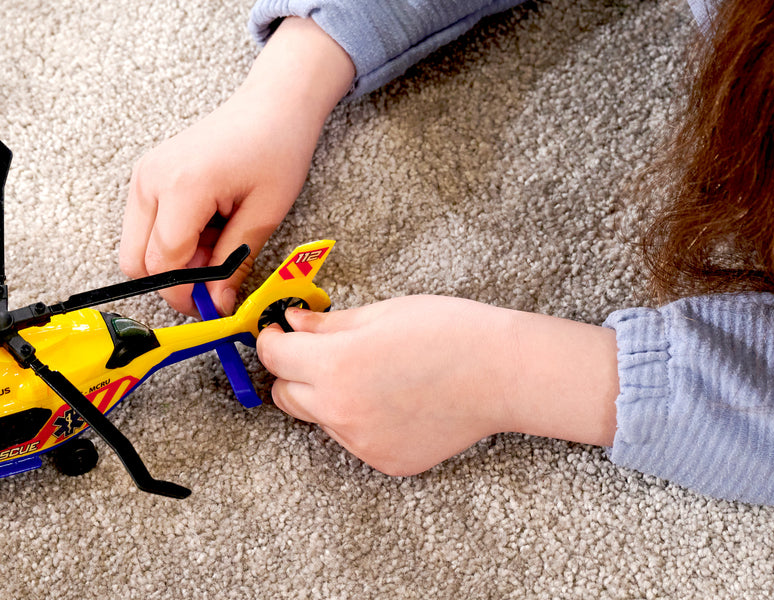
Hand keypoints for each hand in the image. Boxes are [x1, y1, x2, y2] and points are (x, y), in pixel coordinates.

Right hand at [120, 18, 355, 316]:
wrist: (271, 105)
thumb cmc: (276, 149)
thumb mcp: (264, 214)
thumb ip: (234, 264)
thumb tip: (215, 307)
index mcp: (183, 186)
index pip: (165, 263)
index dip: (187, 293)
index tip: (214, 306)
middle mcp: (151, 179)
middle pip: (137, 261)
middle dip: (174, 281)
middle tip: (216, 278)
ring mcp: (143, 175)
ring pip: (136, 247)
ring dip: (171, 261)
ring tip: (216, 244)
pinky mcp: (145, 175)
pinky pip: (143, 227)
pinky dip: (169, 241)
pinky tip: (205, 228)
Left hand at [257, 297, 618, 474]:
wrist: (501, 373)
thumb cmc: (445, 330)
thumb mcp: (379, 313)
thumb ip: (328, 324)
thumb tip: (292, 323)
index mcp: (334, 365)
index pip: (273, 356)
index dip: (272, 339)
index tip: (279, 330)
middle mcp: (341, 410)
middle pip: (285, 394)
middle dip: (293, 370)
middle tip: (317, 350)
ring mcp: (363, 442)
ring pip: (319, 418)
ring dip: (324, 396)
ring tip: (366, 372)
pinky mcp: (385, 461)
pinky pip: (352, 438)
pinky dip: (358, 418)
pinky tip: (391, 397)